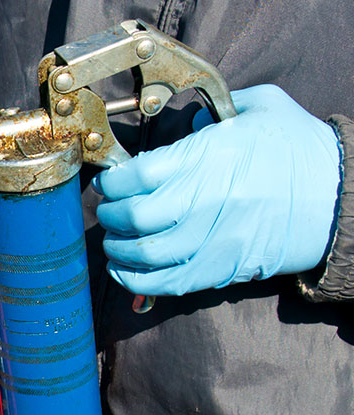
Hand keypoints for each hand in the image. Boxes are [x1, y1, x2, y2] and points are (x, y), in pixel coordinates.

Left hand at [93, 85, 340, 295]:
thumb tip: (188, 120)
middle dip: (112, 214)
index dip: (113, 180)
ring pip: (146, 253)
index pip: (137, 174)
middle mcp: (207, 199)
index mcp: (209, 156)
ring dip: (119, 248)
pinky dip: (137, 280)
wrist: (344, 196)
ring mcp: (215, 237)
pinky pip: (169, 282)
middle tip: (109, 210)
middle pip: (135, 216)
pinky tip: (124, 270)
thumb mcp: (262, 108)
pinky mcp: (224, 267)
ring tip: (115, 240)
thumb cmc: (302, 149)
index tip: (109, 181)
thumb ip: (218, 108)